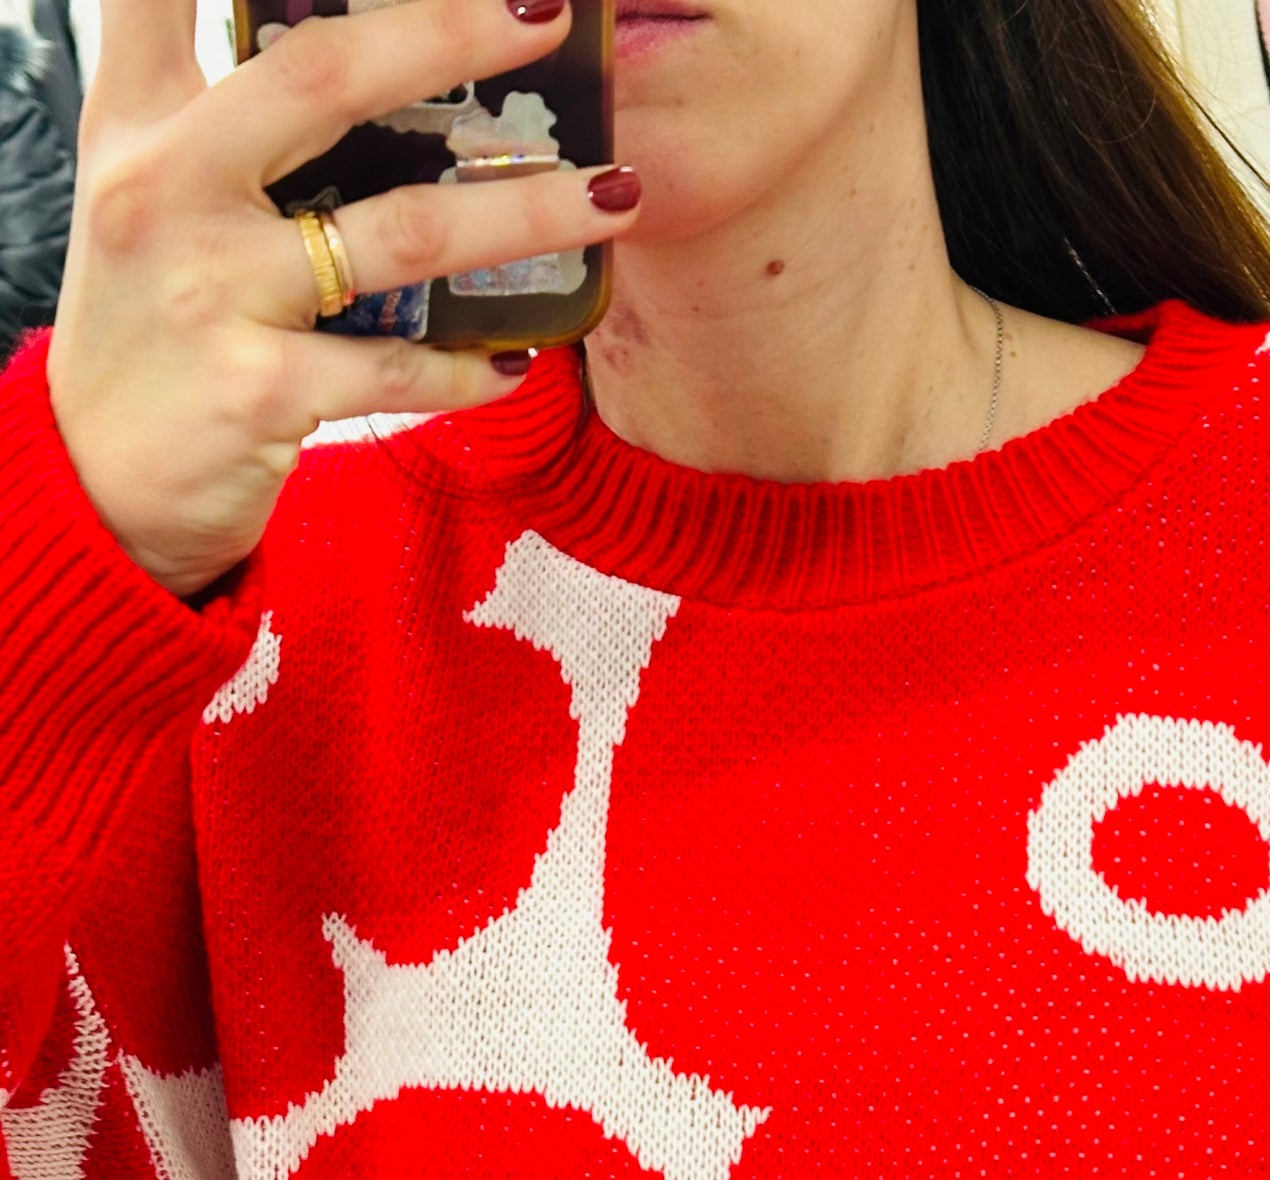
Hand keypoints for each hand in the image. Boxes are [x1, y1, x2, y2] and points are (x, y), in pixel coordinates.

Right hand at [45, 0, 641, 596]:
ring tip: (612, 197)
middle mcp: (166, 186)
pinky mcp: (259, 389)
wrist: (97, 483)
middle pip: (324, 77)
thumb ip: (205, 99)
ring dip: (522, 213)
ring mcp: (213, 288)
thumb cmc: (148, 323)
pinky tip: (519, 358)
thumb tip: (337, 49)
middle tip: (545, 16)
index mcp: (140, 121)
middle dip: (447, 32)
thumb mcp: (141, 188)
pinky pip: (397, 367)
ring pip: (400, 231)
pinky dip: (470, 368)